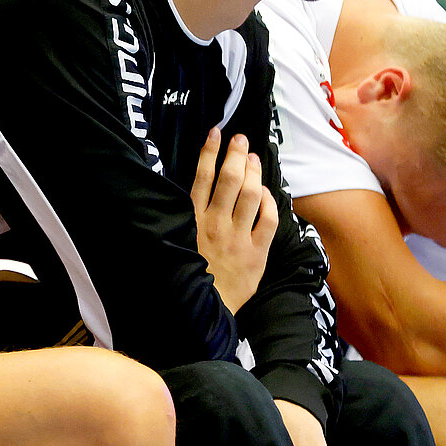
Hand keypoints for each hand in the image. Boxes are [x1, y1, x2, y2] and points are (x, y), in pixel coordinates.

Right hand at [190, 127, 277, 311]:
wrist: (203, 311)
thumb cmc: (188, 277)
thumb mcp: (176, 246)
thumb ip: (183, 221)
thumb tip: (189, 195)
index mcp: (191, 222)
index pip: (200, 178)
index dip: (209, 152)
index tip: (215, 134)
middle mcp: (214, 225)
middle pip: (230, 179)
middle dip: (236, 155)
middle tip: (241, 140)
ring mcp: (237, 238)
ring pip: (250, 194)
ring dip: (254, 172)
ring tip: (254, 159)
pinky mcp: (256, 253)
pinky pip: (268, 219)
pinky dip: (269, 202)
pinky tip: (266, 193)